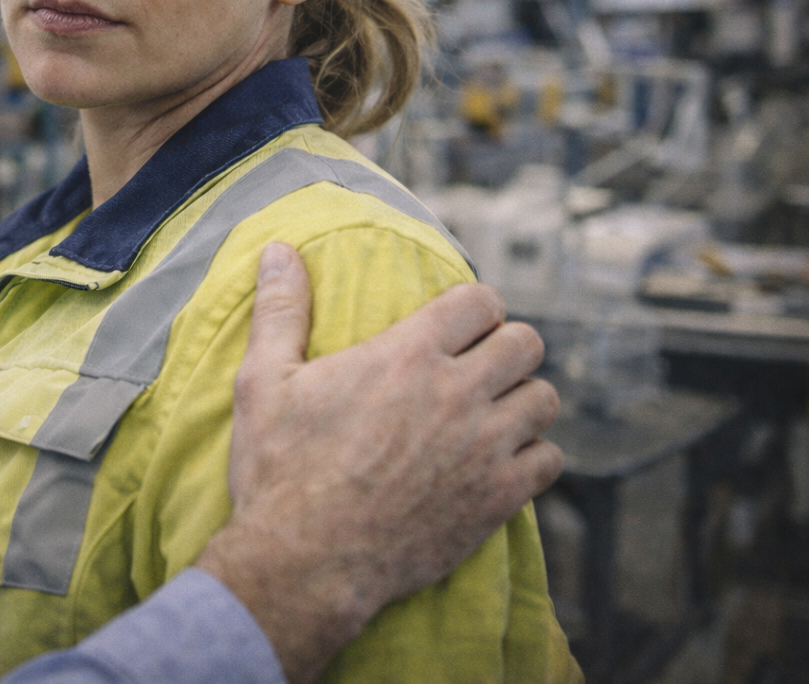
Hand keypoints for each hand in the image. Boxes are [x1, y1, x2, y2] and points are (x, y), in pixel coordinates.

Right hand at [195, 243, 560, 682]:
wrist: (304, 562)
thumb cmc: (279, 468)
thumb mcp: (263, 381)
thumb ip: (280, 310)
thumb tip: (279, 250)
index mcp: (407, 355)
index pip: (481, 301)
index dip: (474, 307)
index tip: (458, 324)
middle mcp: (457, 394)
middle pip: (525, 343)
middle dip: (504, 345)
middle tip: (475, 365)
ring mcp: (484, 449)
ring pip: (544, 399)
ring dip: (522, 399)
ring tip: (492, 410)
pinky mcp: (497, 500)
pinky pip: (549, 460)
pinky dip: (531, 456)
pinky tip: (500, 461)